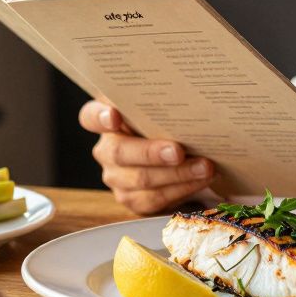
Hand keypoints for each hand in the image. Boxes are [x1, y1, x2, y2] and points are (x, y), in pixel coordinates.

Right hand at [80, 99, 213, 213]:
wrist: (176, 156)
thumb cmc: (166, 125)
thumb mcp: (160, 111)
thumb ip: (161, 104)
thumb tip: (188, 98)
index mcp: (106, 120)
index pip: (90, 117)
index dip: (100, 117)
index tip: (114, 115)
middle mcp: (106, 149)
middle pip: (120, 153)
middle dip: (152, 153)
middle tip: (178, 151)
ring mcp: (116, 177)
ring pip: (141, 179)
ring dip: (177, 174)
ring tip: (204, 167)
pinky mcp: (131, 199)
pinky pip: (155, 198)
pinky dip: (182, 189)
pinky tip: (200, 180)